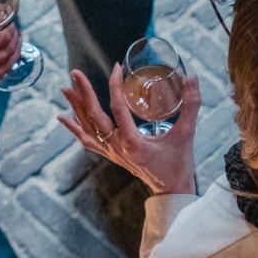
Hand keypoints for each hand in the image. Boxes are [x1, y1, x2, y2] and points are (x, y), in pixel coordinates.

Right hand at [0, 25, 20, 98]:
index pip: (2, 38)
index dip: (10, 30)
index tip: (11, 25)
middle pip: (8, 52)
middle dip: (15, 41)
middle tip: (15, 34)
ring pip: (7, 66)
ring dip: (13, 54)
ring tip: (13, 45)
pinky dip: (4, 67)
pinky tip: (3, 59)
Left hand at [57, 64, 199, 196]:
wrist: (172, 190)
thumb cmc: (179, 164)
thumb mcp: (187, 134)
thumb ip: (191, 105)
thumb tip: (194, 78)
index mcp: (133, 141)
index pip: (117, 107)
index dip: (114, 84)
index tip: (116, 67)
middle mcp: (117, 147)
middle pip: (94, 116)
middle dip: (83, 92)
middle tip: (75, 72)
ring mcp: (112, 152)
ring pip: (87, 128)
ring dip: (75, 107)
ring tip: (65, 88)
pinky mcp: (112, 155)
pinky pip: (88, 141)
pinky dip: (74, 129)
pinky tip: (63, 118)